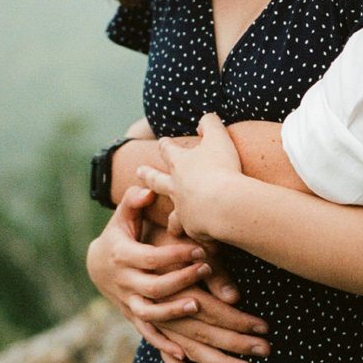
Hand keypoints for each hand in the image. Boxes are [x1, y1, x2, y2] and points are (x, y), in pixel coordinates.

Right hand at [87, 185, 269, 362]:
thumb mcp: (125, 219)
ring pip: (175, 336)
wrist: (97, 265)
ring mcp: (138, 312)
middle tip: (260, 331)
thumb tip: (144, 187)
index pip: (156, 263)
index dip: (179, 263)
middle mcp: (132, 291)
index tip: (205, 259)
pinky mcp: (144, 326)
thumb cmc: (121, 237)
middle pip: (174, 306)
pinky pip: (163, 350)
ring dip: (212, 353)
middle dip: (220, 321)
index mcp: (128, 261)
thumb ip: (134, 206)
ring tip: (245, 360)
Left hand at [140, 113, 244, 244]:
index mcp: (180, 164)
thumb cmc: (221, 168)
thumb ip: (211, 124)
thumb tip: (206, 118)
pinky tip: (204, 245)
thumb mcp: (219, 138)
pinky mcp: (194, 230)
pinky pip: (197, 236)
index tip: (162, 142)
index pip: (169, 151)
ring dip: (173, 221)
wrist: (223, 204)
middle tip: (139, 172)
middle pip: (157, 181)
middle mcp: (176, 188)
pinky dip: (201, 240)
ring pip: (174, 217)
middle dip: (148, 176)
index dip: (166, 146)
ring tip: (171, 227)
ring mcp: (183, 211)